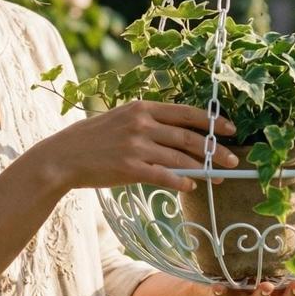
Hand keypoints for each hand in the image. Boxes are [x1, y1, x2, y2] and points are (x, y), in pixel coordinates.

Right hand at [38, 100, 239, 192]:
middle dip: (215, 149)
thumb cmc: (92, 139)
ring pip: (180, 158)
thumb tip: (179, 133)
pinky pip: (164, 176)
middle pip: (189, 136)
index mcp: (141, 108)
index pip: (185, 112)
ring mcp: (136, 146)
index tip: (230, 129)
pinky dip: (181, 182)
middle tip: (232, 159)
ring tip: (217, 177)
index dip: (211, 121)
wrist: (63, 156)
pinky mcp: (130, 169)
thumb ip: (148, 122)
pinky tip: (191, 187)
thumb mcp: (120, 119)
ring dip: (203, 170)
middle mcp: (141, 124)